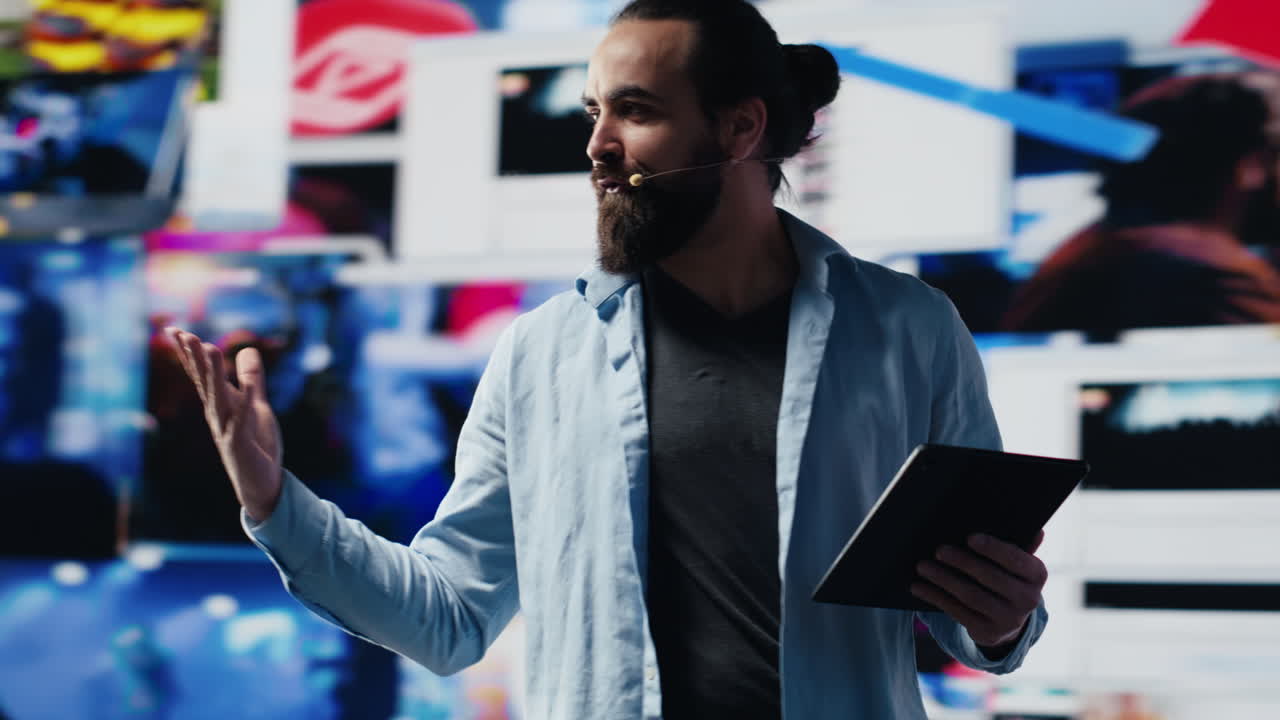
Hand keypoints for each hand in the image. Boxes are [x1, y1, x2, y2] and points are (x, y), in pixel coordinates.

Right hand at [167, 328, 283, 522]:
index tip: (174, 330)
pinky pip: (242, 420)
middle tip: (181, 333)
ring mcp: (226, 430)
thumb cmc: (256, 444)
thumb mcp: (256, 405)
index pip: (202, 374)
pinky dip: (245, 403)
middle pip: (204, 382)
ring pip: (217, 397)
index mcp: (220, 404)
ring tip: (208, 347)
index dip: (189, 353)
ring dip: (212, 373)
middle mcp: (217, 415)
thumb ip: (251, 378)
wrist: (261, 483)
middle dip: (194, 357)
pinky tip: (249, 387)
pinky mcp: (240, 444)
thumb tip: (247, 349)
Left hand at [910, 530, 1047, 650]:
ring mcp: (1009, 619)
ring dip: (943, 579)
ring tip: (922, 566)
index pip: (1016, 560)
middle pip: (990, 578)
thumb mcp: (1016, 561)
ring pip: (970, 596)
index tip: (970, 537)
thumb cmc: (1006, 575)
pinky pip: (957, 612)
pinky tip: (918, 586)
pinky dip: (935, 597)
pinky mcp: (988, 632)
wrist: (1007, 617)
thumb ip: (1020, 545)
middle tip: (938, 550)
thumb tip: (1037, 529)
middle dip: (962, 562)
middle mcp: (1028, 600)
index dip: (994, 549)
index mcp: (1037, 575)